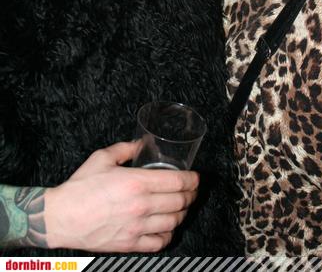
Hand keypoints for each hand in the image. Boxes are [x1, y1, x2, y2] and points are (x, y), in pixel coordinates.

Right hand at [45, 141, 198, 252]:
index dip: (192, 180)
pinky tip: (167, 226)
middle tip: (192, 190)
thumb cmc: (80, 187)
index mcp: (136, 183)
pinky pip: (159, 242)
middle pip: (180, 202)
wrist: (61, 217)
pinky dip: (168, 234)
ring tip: (181, 206)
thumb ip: (125, 149)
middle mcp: (141, 206)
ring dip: (182, 213)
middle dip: (191, 195)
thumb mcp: (102, 158)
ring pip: (174, 222)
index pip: (178, 182)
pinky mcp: (130, 244)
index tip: (195, 177)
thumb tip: (140, 144)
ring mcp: (137, 227)